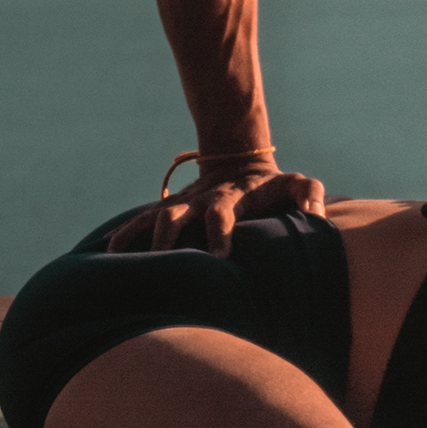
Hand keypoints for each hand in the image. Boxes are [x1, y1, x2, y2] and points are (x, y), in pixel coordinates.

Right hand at [106, 164, 323, 252]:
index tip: (220, 257)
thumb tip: (319, 219)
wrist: (240, 160)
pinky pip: (140, 221)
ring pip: (153, 218)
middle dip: (168, 240)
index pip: (222, 216)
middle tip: (161, 267)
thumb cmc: (273, 186)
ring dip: (138, 238)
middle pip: (176, 216)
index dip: (220, 233)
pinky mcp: (168, 209)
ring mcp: (181, 204)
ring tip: (121, 264)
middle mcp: (200, 201)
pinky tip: (107, 255)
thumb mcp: (297, 184)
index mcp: (230, 198)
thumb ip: (311, 196)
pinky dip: (124, 235)